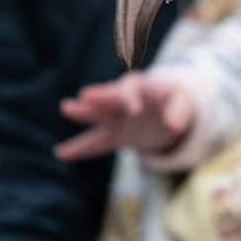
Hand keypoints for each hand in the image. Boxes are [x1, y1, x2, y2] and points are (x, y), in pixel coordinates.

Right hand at [56, 71, 195, 160]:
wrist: (167, 113)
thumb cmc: (173, 100)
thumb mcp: (180, 102)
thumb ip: (178, 112)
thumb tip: (173, 126)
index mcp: (138, 87)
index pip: (130, 90)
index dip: (131, 99)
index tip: (134, 109)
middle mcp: (122, 101)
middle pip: (108, 98)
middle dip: (99, 97)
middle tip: (84, 95)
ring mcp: (116, 119)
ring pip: (98, 116)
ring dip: (83, 113)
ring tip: (66, 107)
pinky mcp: (114, 136)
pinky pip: (96, 143)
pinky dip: (80, 149)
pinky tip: (60, 153)